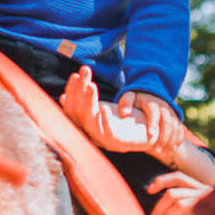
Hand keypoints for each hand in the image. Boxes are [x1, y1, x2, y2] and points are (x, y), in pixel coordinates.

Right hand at [59, 68, 173, 163]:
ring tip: (91, 85)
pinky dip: (106, 120)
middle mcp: (92, 134)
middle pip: (79, 113)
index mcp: (86, 126)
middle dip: (79, 91)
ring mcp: (105, 140)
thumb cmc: (124, 118)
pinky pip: (109, 133)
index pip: (71, 110)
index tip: (75, 75)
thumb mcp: (103, 108)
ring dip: (89, 102)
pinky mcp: (120, 143)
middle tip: (84, 71)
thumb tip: (65, 94)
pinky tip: (104, 107)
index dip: (71, 93)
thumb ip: (87, 103)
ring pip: (91, 123)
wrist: (149, 133)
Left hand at [116, 90, 184, 159]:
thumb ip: (125, 103)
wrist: (148, 94)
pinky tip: (172, 149)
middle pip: (168, 122)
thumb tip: (125, 112)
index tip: (150, 134)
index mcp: (151, 102)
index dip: (154, 122)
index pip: (154, 111)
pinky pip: (180, 129)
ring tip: (162, 153)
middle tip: (156, 151)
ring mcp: (171, 113)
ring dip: (171, 141)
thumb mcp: (128, 98)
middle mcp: (164, 106)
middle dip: (164, 137)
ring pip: (176, 127)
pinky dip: (179, 139)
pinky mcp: (175, 118)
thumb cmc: (136, 100)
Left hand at [147, 172, 212, 214]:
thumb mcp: (202, 206)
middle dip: (159, 207)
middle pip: (173, 193)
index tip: (149, 190)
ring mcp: (206, 199)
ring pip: (178, 202)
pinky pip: (186, 208)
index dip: (162, 181)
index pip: (178, 177)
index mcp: (199, 187)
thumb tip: (163, 210)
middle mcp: (203, 190)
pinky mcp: (207, 209)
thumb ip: (187, 204)